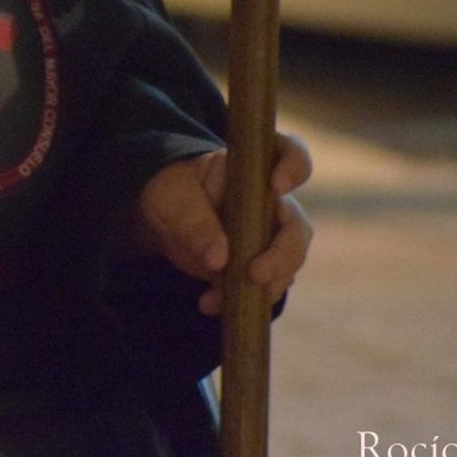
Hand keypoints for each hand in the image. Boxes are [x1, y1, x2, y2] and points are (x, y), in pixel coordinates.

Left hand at [136, 131, 313, 315]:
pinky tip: (210, 303)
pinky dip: (241, 299)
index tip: (278, 186)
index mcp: (249, 168)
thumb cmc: (169, 191)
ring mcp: (269, 234)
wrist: (160, 218)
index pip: (289, 153)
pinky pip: (264, 286)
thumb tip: (220, 259)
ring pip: (287, 263)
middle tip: (256, 274)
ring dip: (261, 287)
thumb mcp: (170, 198)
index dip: (294, 166)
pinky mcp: (259, 262)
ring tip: (217, 298)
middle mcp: (269, 201)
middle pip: (296, 227)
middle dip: (283, 255)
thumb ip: (193, 221)